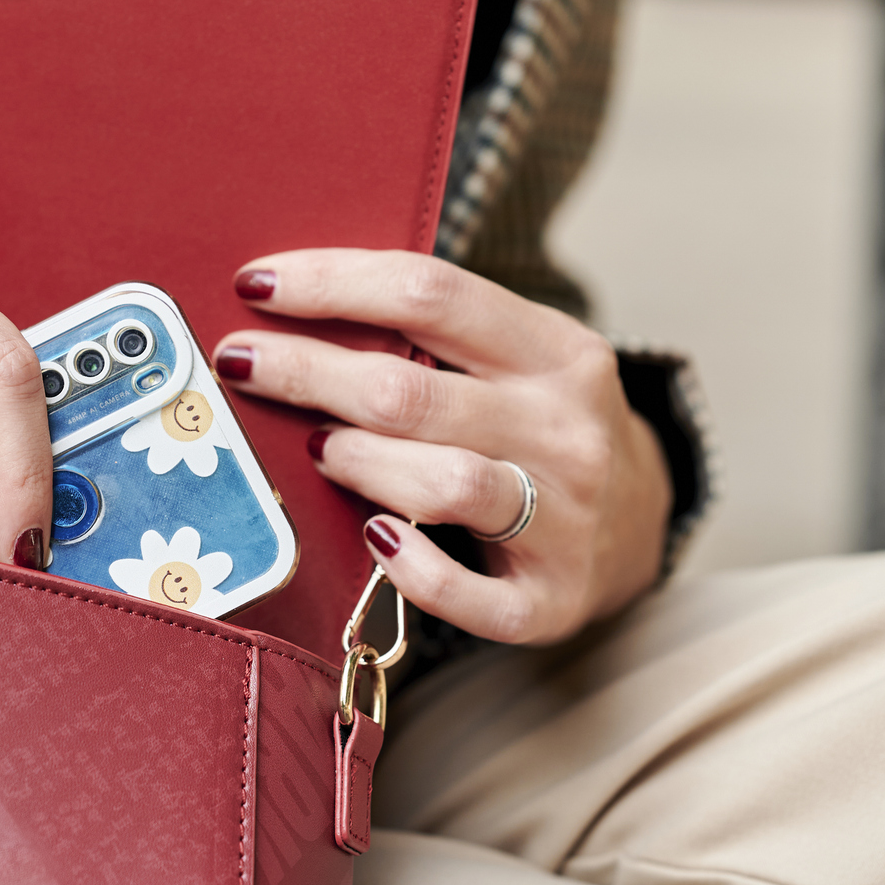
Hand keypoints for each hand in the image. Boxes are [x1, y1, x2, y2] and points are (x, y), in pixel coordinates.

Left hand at [215, 250, 670, 644]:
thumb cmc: (541, 427)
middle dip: (307, 373)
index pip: (431, 292)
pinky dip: (410, 569)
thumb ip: (438, 333)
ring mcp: (566, 519)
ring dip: (356, 461)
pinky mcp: (551, 601)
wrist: (641, 527)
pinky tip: (373, 538)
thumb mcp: (521, 359)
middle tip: (242, 364)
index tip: (257, 284)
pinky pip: (469, 597)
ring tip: (314, 449)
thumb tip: (293, 300)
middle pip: (411, 392)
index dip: (332, 283)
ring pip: (443, 484)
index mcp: (558, 350)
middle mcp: (568, 428)